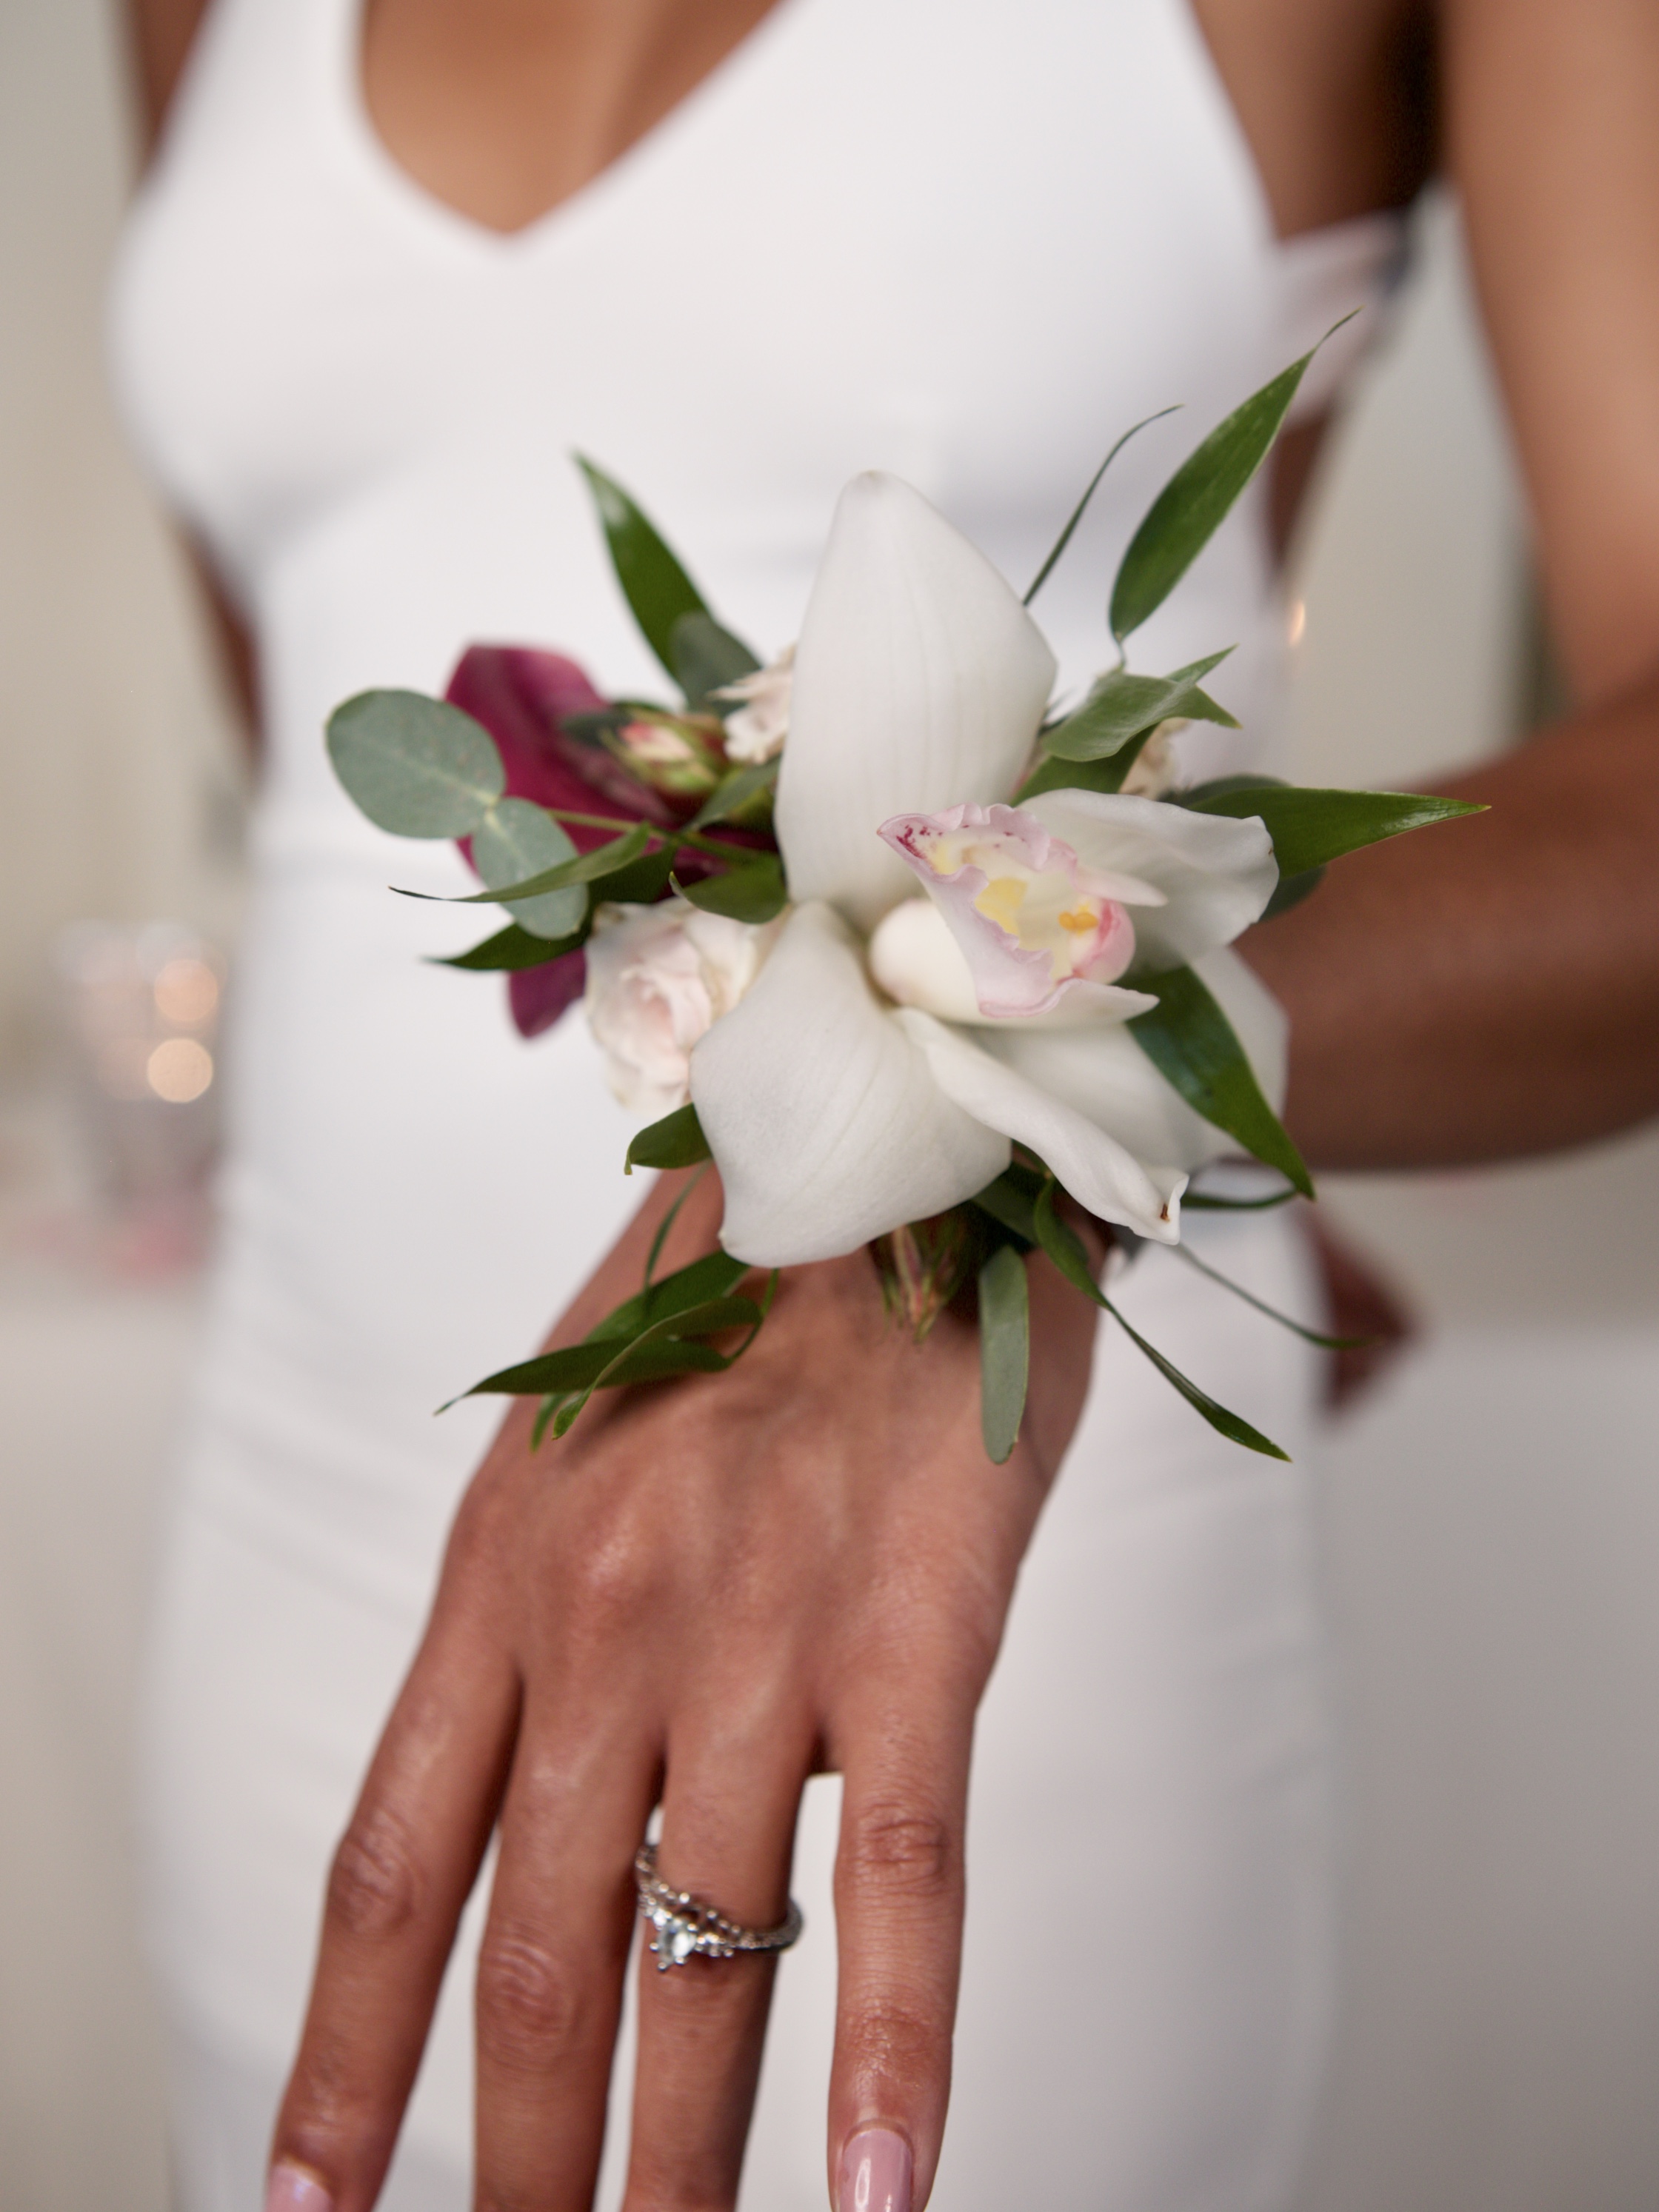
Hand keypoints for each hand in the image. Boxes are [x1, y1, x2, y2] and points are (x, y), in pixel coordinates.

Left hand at [264, 1172, 1098, 2211]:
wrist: (902, 1150)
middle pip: (538, 1956)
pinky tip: (887, 2192)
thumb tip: (507, 1780)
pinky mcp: (919, 1631)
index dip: (342, 2055)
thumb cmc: (744, 1291)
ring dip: (681, 2162)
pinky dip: (896, 2053)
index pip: (395, 1867)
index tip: (304, 2206)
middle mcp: (607, 1624)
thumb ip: (534, 1598)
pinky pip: (903, 1880)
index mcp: (505, 1572)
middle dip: (520, 2160)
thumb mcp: (577, 1423)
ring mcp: (763, 1636)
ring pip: (707, 1955)